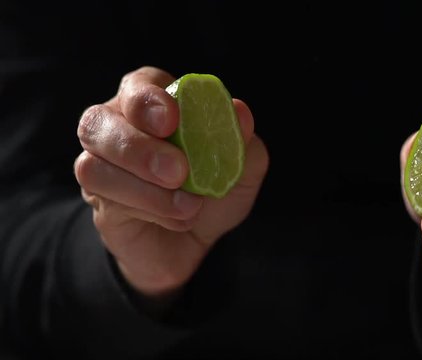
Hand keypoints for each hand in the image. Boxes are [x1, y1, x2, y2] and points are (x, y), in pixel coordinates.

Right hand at [74, 66, 268, 299]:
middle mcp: (117, 127)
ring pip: (93, 164)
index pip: (137, 85)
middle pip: (98, 120)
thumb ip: (240, 139)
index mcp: (153, 105)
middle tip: (179, 171)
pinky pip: (106, 200)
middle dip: (139, 146)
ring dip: (144, 187)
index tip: (172, 120)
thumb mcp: (240, 169)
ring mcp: (99, 164)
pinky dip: (148, 209)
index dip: (148, 99)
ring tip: (188, 204)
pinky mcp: (97, 201)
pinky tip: (179, 217)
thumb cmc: (213, 192)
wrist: (195, 243)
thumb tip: (239, 111)